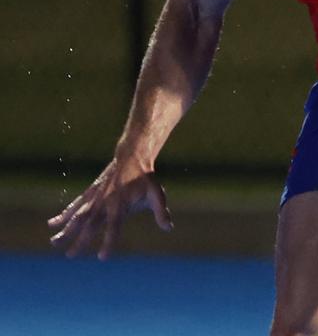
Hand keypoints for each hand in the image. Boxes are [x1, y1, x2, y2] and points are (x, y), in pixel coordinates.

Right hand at [47, 156, 172, 259]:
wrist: (132, 157)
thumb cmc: (145, 179)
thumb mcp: (156, 194)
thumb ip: (161, 211)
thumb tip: (169, 228)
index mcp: (121, 205)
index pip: (114, 227)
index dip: (108, 242)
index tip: (102, 257)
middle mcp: (105, 202)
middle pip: (91, 224)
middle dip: (80, 240)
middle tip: (70, 256)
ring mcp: (95, 197)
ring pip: (78, 215)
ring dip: (66, 229)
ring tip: (54, 243)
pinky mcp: (90, 192)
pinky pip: (75, 204)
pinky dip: (64, 214)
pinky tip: (52, 223)